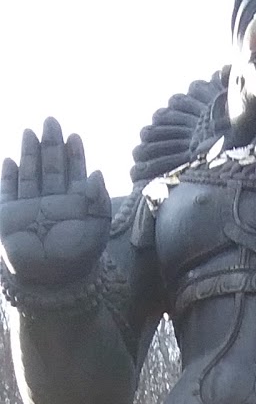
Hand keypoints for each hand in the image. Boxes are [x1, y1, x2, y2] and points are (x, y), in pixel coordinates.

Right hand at [0, 118, 110, 285]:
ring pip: (30, 174)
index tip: (74, 136)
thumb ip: (99, 202)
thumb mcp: (96, 229)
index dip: (74, 155)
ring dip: (30, 152)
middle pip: (51, 168)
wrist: (51, 282)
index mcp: (74, 206)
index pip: (74, 174)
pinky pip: (7, 191)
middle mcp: (51, 203)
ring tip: (31, 132)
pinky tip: (11, 159)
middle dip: (51, 145)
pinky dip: (8, 176)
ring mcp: (29, 208)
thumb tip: (97, 173)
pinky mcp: (9, 216)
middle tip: (52, 121)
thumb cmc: (78, 258)